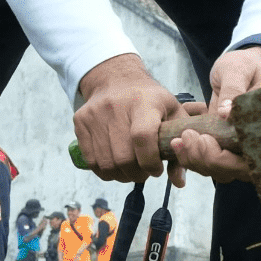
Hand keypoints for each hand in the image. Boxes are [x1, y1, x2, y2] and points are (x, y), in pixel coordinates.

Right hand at [72, 54, 181, 182]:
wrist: (117, 79)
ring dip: (121, 175)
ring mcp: (94, 114)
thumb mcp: (172, 113)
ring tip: (131, 170)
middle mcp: (115, 106)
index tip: (156, 169)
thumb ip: (178, 145)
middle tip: (144, 172)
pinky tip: (116, 165)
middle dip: (137, 174)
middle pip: (123, 157)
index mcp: (144, 102)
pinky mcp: (80, 122)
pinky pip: (91, 161)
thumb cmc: (150, 100)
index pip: (142, 137)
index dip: (150, 161)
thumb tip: (179, 181)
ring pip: (106, 164)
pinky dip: (105, 171)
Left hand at [166, 45, 260, 184]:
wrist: (240, 69)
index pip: (252, 154)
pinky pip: (212, 163)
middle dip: (208, 160)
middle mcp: (259, 143)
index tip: (203, 139)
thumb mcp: (237, 70)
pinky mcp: (227, 147)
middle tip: (186, 138)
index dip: (226, 156)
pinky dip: (193, 157)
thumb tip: (226, 114)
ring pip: (223, 171)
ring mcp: (243, 148)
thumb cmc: (244, 66)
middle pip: (237, 170)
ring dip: (198, 161)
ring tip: (178, 140)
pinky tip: (178, 142)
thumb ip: (233, 88)